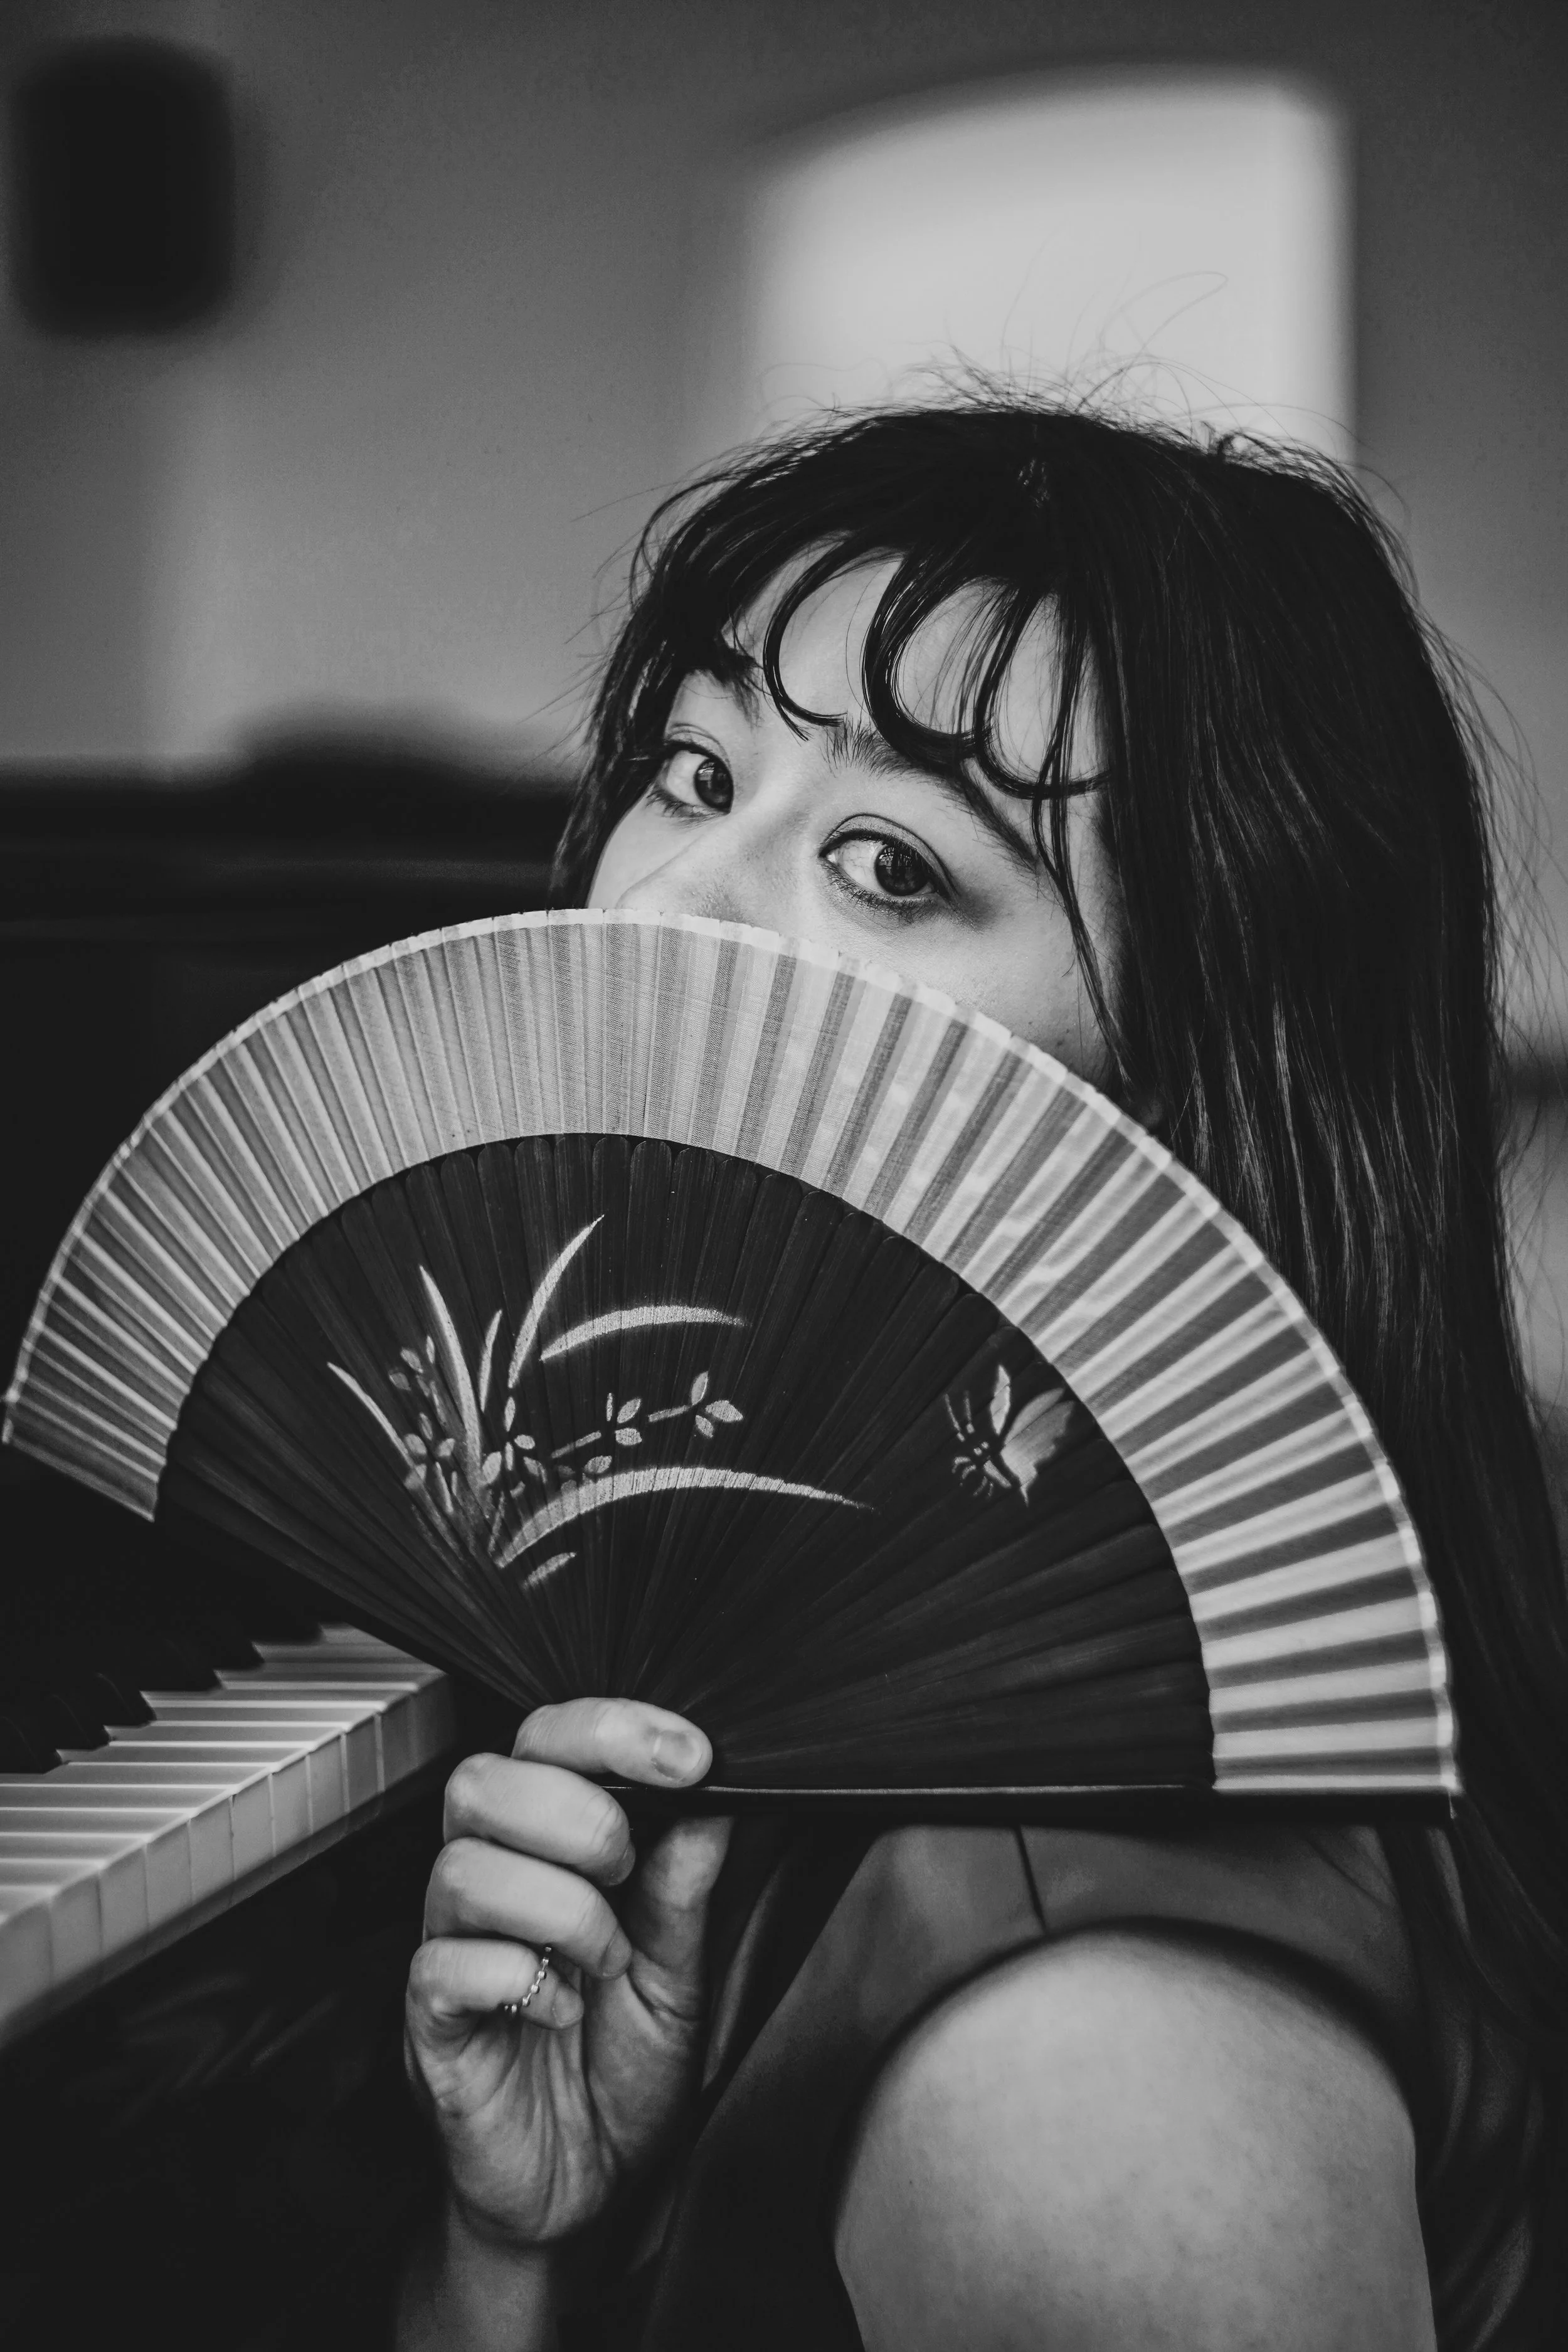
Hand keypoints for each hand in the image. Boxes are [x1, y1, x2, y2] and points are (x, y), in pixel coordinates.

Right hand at [404, 1698, 731, 2251]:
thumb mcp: (679, 1971)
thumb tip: (713, 1796)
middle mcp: (488, 1882)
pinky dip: (520, 1978)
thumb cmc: (619, 2066)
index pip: (545, 1738)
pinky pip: (443, 1966)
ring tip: (607, 1958)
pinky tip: (563, 2010)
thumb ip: (686, 1886)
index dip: (610, 1728)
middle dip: (576, 1812)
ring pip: (463, 1868)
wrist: (584, 2187)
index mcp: (545, 1847)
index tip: (690, 1756)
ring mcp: (450, 1949)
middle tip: (629, 1871)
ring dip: (559, 1906)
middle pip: (481, 1781)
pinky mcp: (429, 2022)